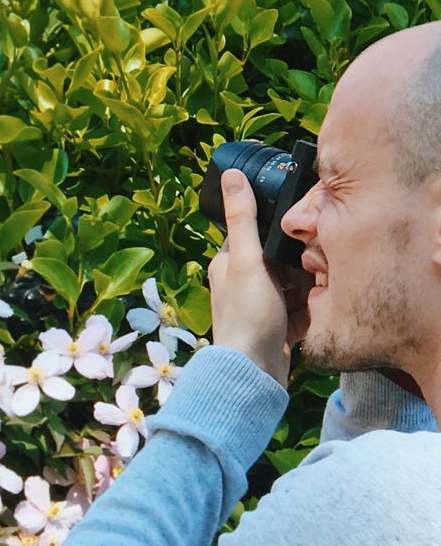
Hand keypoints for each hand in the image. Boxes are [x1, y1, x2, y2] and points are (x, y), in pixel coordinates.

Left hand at [208, 170, 306, 387]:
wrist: (253, 373)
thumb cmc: (247, 315)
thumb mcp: (247, 260)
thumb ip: (242, 217)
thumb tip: (230, 173)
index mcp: (228, 263)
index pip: (257, 233)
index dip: (281, 231)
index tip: (302, 232)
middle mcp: (242, 282)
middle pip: (281, 259)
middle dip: (300, 263)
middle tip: (313, 267)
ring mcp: (261, 306)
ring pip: (294, 284)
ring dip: (309, 287)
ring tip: (315, 292)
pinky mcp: (278, 327)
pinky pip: (301, 309)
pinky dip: (310, 310)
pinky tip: (316, 312)